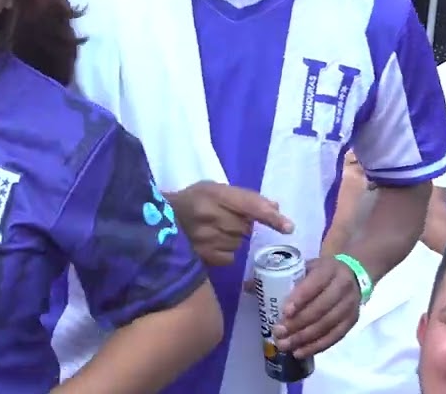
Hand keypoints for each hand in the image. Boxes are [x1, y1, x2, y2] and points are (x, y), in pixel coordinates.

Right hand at [166, 181, 294, 266]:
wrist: (156, 220)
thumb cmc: (190, 201)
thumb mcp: (212, 189)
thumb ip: (243, 197)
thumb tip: (276, 208)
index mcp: (212, 194)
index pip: (249, 205)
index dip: (270, 217)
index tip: (288, 227)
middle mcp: (210, 217)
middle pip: (245, 226)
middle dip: (240, 223)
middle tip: (221, 218)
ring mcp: (206, 239)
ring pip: (238, 242)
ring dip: (232, 237)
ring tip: (212, 231)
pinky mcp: (203, 257)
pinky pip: (230, 256)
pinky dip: (225, 251)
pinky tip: (210, 243)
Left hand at [275, 257, 361, 356]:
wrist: (353, 273)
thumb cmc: (319, 271)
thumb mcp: (303, 266)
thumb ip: (277, 274)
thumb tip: (247, 286)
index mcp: (328, 270)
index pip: (314, 284)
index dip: (300, 299)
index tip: (284, 312)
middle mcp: (342, 287)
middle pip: (320, 309)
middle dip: (298, 323)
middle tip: (278, 333)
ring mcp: (350, 305)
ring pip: (328, 325)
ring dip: (305, 338)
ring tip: (285, 345)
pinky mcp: (352, 320)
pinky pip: (336, 337)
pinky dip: (318, 346)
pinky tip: (301, 352)